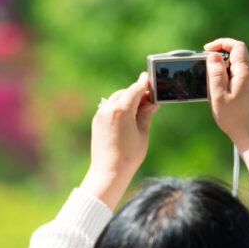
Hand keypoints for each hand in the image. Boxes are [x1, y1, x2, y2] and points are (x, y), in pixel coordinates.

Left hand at [80, 72, 158, 210]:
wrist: (108, 170)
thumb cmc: (129, 154)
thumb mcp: (142, 132)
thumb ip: (145, 114)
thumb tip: (151, 103)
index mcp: (121, 110)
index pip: (134, 90)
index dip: (142, 83)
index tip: (147, 77)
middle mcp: (107, 109)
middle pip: (124, 93)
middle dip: (136, 94)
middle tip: (150, 100)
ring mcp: (100, 115)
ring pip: (115, 99)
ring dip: (127, 100)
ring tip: (141, 109)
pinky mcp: (97, 122)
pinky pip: (109, 108)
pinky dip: (119, 107)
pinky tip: (129, 116)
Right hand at [204, 37, 248, 177]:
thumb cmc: (234, 118)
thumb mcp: (218, 95)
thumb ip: (215, 73)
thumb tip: (213, 56)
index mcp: (246, 72)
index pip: (237, 46)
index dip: (221, 43)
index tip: (206, 49)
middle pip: (237, 54)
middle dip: (219, 57)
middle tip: (204, 69)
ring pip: (237, 65)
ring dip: (222, 69)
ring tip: (210, 84)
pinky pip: (239, 74)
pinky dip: (227, 77)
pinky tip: (219, 92)